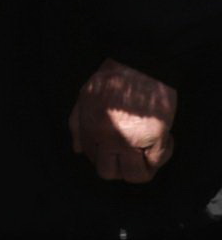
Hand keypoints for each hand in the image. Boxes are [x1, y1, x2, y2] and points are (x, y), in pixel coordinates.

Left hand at [69, 59, 176, 182]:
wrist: (140, 64)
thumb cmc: (113, 78)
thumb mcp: (85, 96)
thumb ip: (77, 124)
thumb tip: (77, 150)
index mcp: (89, 126)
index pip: (91, 157)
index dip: (104, 154)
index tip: (115, 146)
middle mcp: (108, 137)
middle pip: (108, 172)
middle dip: (118, 166)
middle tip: (130, 152)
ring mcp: (131, 139)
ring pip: (133, 175)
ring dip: (141, 166)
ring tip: (146, 150)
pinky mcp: (155, 138)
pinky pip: (157, 162)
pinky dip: (162, 155)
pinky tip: (163, 139)